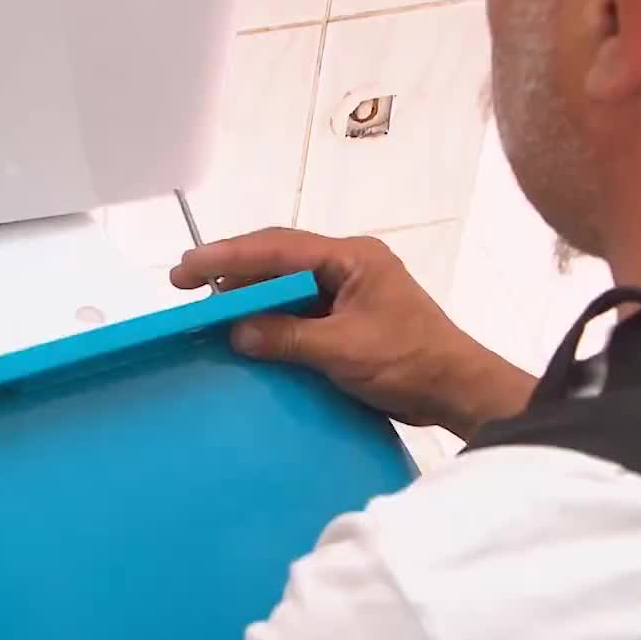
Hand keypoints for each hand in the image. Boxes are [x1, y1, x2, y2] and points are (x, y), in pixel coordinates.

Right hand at [170, 228, 533, 440]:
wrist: (457, 391)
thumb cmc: (410, 363)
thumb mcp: (344, 351)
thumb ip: (288, 337)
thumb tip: (237, 331)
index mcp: (352, 257)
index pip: (277, 248)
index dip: (228, 256)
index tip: (187, 268)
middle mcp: (348, 264)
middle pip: (277, 257)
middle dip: (230, 269)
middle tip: (183, 283)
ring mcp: (348, 288)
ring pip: (284, 281)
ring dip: (247, 292)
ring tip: (204, 305)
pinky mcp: (346, 315)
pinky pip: (297, 306)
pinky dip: (267, 314)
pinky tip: (243, 327)